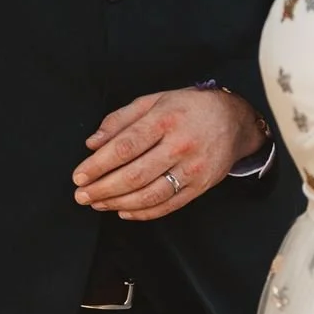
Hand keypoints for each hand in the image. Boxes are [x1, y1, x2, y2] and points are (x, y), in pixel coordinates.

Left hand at [72, 87, 266, 220]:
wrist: (235, 120)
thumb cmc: (189, 107)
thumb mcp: (154, 100)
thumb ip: (121, 119)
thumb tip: (93, 143)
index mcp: (164, 120)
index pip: (125, 147)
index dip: (98, 165)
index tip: (78, 176)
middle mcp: (179, 145)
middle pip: (134, 174)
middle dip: (103, 189)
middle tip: (81, 196)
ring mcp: (192, 168)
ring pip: (150, 194)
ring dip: (118, 203)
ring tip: (97, 204)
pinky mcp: (200, 186)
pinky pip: (168, 205)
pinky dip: (143, 213)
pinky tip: (123, 211)